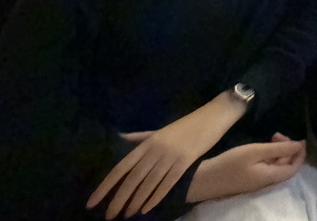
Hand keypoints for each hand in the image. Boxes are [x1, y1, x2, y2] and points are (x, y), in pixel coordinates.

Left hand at [89, 94, 246, 217]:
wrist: (213, 116)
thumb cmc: (186, 125)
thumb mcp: (159, 131)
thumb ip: (139, 138)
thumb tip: (119, 140)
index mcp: (147, 143)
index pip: (120, 168)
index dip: (105, 186)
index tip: (92, 202)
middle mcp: (156, 150)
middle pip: (133, 179)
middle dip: (119, 199)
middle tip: (110, 216)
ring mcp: (171, 155)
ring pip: (149, 183)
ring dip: (136, 201)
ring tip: (127, 215)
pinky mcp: (186, 161)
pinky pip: (168, 183)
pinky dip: (156, 197)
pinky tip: (147, 209)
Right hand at [187, 135, 304, 203]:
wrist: (203, 180)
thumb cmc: (230, 163)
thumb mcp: (255, 151)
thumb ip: (278, 149)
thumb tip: (299, 145)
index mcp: (271, 176)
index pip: (295, 167)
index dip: (300, 153)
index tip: (299, 138)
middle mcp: (267, 181)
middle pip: (286, 165)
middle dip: (288, 148)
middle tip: (277, 134)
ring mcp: (257, 181)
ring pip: (276, 165)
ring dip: (278, 151)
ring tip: (271, 136)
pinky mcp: (249, 178)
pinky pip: (267, 167)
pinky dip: (269, 156)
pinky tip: (263, 146)